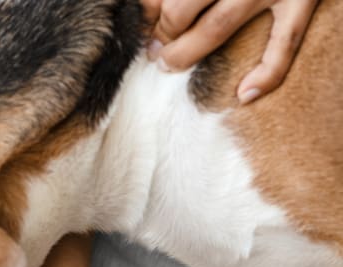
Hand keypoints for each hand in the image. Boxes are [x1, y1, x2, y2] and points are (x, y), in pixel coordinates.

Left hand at [141, 0, 318, 102]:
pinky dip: (267, 73)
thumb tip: (148, 8)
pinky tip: (244, 94)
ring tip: (170, 65)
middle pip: (181, 10)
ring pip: (218, 27)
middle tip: (156, 51)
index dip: (149, 14)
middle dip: (163, 35)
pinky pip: (285, 43)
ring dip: (187, 52)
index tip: (146, 26)